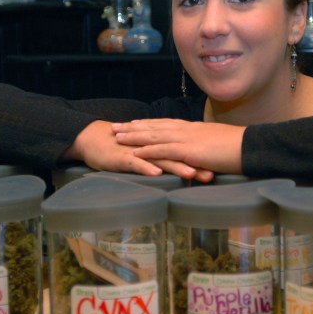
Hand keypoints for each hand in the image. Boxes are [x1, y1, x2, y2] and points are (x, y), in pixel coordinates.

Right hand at [67, 120, 214, 180]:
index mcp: (159, 145)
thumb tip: (185, 166)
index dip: (201, 158)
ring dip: (175, 166)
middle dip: (195, 164)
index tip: (219, 167)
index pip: (184, 151)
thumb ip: (164, 158)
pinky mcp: (122, 158)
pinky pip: (136, 163)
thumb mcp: (147, 154)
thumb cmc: (121, 148)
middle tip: (213, 173)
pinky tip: (157, 174)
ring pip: (159, 159)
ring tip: (191, 174)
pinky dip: (146, 168)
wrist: (93, 139)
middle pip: (176, 155)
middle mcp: (151, 147)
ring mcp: (137, 152)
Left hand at [111, 119, 244, 180]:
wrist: (250, 147)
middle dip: (133, 127)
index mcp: (193, 128)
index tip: (133, 122)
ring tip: (117, 136)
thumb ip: (204, 148)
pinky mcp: (189, 151)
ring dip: (134, 136)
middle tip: (115, 127)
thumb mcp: (216, 145)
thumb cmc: (238, 148)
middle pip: (154, 126)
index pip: (165, 124)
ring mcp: (187, 139)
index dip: (147, 123)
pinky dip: (148, 150)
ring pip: (154, 135)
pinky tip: (135, 152)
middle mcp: (186, 130)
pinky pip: (164, 150)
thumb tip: (199, 153)